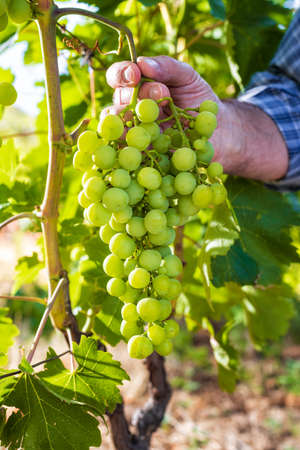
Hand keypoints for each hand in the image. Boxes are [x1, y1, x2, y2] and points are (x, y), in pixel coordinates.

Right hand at [104, 56, 287, 180]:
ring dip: (129, 122)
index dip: (122, 74)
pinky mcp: (144, 156)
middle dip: (138, 95)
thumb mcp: (189, 78)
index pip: (119, 77)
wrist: (220, 134)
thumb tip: (143, 62)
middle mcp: (131, 110)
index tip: (134, 73)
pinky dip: (133, 148)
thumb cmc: (201, 102)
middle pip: (119, 101)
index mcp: (139, 88)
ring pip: (118, 128)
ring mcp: (136, 134)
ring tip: (148, 120)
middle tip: (164, 94)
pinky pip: (129, 152)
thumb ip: (168, 67)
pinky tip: (145, 144)